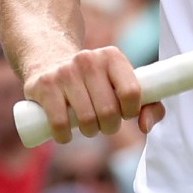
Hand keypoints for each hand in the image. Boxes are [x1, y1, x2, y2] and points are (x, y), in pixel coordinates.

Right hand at [22, 46, 164, 141]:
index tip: (124, 113)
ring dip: (89, 132)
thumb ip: (148, 105)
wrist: (49, 61)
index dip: (131, 111)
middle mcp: (88, 60)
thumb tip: (145, 126)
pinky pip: (60, 123)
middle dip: (109, 126)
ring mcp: (65, 72)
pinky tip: (65, 132)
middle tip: (104, 123)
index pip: (132, 92)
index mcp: (112, 56)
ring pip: (86, 120)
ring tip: (87, 125)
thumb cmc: (95, 81)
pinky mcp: (44, 85)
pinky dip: (64, 136)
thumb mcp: (121, 82)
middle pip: (109, 111)